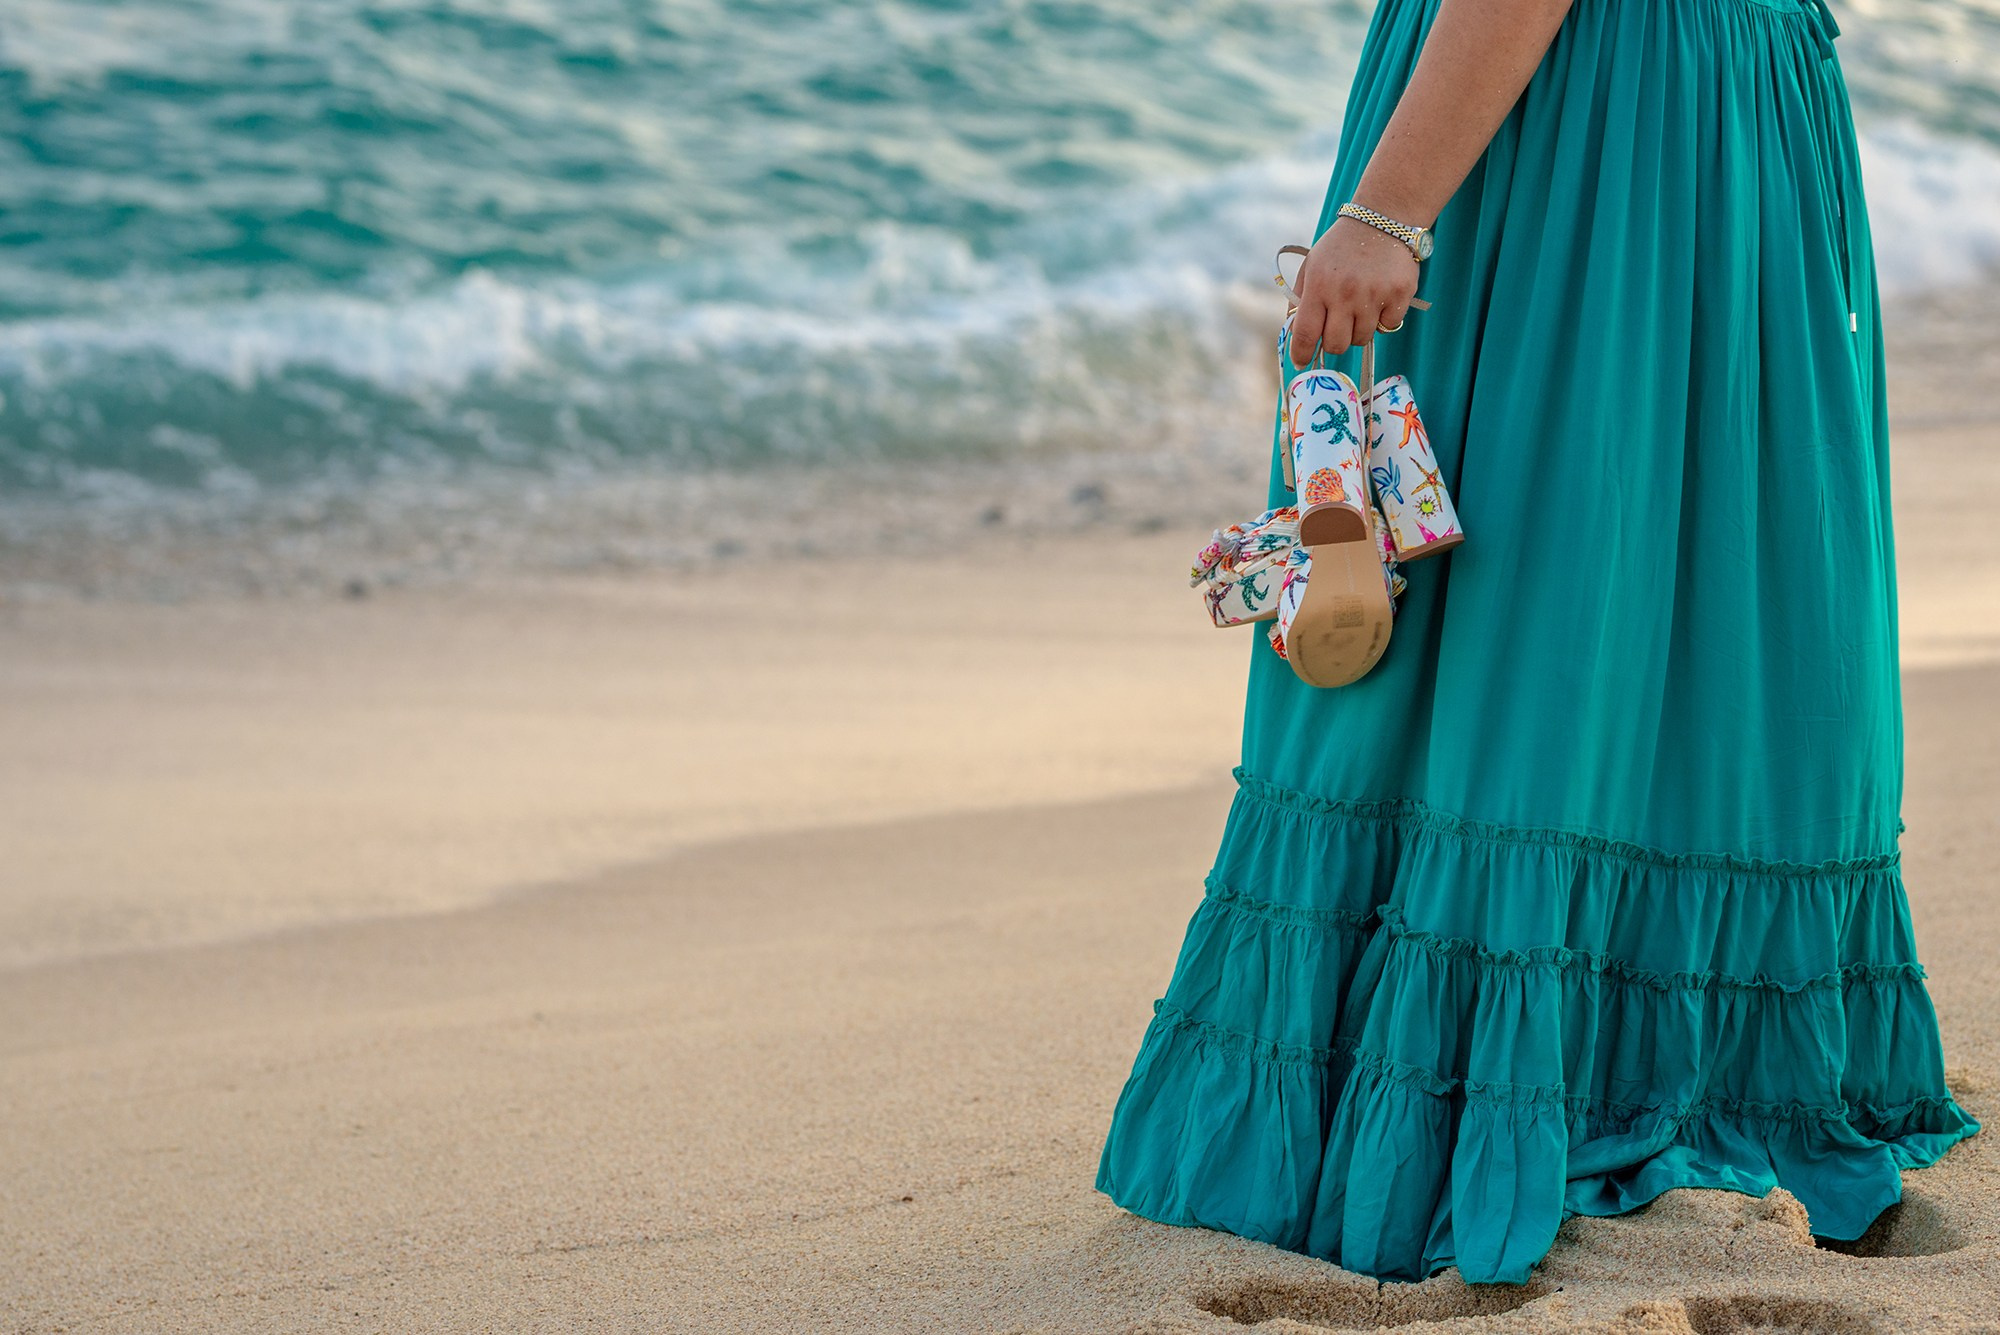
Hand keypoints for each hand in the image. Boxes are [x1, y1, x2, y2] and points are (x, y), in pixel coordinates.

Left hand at [1286, 216, 1420, 367]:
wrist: (1382, 220)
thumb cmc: (1340, 248)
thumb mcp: (1312, 266)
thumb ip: (1301, 301)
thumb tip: (1294, 337)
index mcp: (1319, 286)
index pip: (1306, 334)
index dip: (1301, 354)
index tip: (1301, 362)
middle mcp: (1345, 293)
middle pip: (1336, 345)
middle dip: (1334, 342)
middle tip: (1338, 327)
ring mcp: (1374, 294)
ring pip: (1362, 338)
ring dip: (1359, 329)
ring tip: (1360, 305)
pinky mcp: (1400, 294)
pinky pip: (1388, 326)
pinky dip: (1383, 318)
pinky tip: (1380, 297)